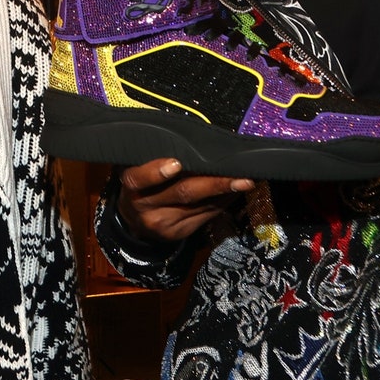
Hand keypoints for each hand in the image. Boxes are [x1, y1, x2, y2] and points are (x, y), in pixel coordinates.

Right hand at [116, 158, 250, 242]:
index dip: (157, 172)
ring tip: (246, 180)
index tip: (176, 164)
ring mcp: (164, 224)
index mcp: (132, 187)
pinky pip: (207, 215)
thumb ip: (155, 159)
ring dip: (226, 192)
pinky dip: (223, 202)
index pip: (140, 179)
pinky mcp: (180, 233)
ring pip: (201, 206)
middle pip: (183, 194)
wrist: (134, 222)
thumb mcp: (137, 170)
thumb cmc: (141, 185)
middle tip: (240, 177)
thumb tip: (194, 145)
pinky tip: (235, 192)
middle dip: (215, 184)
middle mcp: (147, 208)